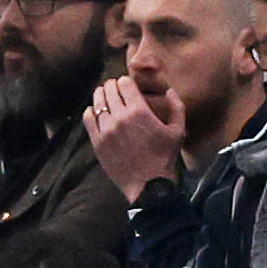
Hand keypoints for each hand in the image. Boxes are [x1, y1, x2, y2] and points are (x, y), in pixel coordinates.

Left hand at [82, 75, 187, 202]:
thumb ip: (176, 107)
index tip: (125, 84)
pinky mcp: (98, 142)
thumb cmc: (164, 158)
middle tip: (113, 88)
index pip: (125, 84)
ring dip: (100, 96)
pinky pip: (88, 119)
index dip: (124, 81)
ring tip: (103, 95)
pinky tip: (93, 111)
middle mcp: (120, 117)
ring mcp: (107, 129)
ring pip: (97, 102)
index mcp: (140, 111)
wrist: (148, 185)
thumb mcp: (178, 131)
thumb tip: (169, 91)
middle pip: (109, 90)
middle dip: (112, 86)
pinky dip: (90, 112)